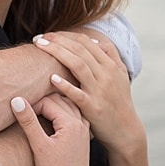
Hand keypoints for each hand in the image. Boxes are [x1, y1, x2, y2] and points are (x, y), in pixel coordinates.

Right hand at [11, 94, 90, 165]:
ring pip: (68, 106)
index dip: (32, 105)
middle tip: (26, 108)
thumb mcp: (39, 146)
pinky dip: (63, 112)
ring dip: (54, 105)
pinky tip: (54, 119)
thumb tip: (16, 100)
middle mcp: (81, 123)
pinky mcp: (83, 136)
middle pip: (60, 100)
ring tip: (37, 110)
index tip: (19, 113)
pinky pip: (74, 115)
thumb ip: (28, 121)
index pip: (48, 102)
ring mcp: (84, 129)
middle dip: (42, 102)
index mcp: (71, 123)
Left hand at [35, 32, 145, 155]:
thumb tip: (95, 40)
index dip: (66, 36)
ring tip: (40, 47)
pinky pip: (77, 94)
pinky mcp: (93, 107)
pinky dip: (65, 85)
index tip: (49, 34)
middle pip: (80, 50)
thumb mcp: (121, 76)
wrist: (125, 131)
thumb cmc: (118, 102)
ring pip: (78, 65)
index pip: (86, 43)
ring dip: (57, 53)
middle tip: (38, 38)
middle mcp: (107, 74)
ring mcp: (100, 90)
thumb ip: (111, 56)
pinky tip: (52, 78)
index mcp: (111, 65)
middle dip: (58, 41)